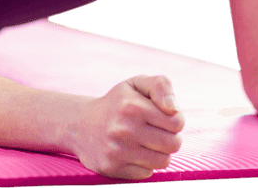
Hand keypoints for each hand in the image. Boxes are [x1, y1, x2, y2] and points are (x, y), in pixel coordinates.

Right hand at [69, 75, 184, 178]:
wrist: (80, 124)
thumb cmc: (117, 103)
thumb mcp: (136, 84)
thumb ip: (161, 86)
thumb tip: (173, 109)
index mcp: (132, 105)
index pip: (177, 122)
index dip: (174, 120)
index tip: (162, 118)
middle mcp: (123, 129)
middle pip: (173, 144)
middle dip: (171, 138)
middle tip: (157, 133)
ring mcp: (116, 151)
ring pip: (162, 161)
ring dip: (159, 153)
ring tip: (145, 143)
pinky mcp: (111, 168)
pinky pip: (145, 173)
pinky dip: (143, 165)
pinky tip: (131, 153)